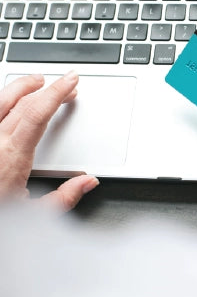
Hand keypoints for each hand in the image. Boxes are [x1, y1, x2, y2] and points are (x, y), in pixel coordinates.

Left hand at [0, 71, 98, 210]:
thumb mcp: (32, 215)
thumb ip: (63, 198)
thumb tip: (88, 182)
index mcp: (12, 157)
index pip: (38, 113)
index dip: (57, 93)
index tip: (71, 81)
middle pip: (23, 102)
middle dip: (48, 89)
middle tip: (66, 84)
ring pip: (1, 100)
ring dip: (22, 87)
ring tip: (37, 81)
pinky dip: (3, 100)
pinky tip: (10, 100)